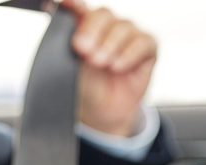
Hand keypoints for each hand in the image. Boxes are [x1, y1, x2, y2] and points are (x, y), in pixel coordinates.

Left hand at [61, 0, 157, 135]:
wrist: (101, 114)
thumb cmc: (85, 88)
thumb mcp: (69, 70)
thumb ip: (66, 46)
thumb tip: (58, 16)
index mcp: (85, 27)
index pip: (79, 9)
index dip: (74, 5)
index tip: (66, 4)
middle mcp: (107, 27)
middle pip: (103, 14)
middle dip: (92, 30)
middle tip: (83, 50)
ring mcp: (128, 35)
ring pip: (123, 27)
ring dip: (110, 45)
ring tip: (100, 64)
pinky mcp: (147, 48)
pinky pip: (142, 42)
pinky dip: (129, 54)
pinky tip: (117, 67)